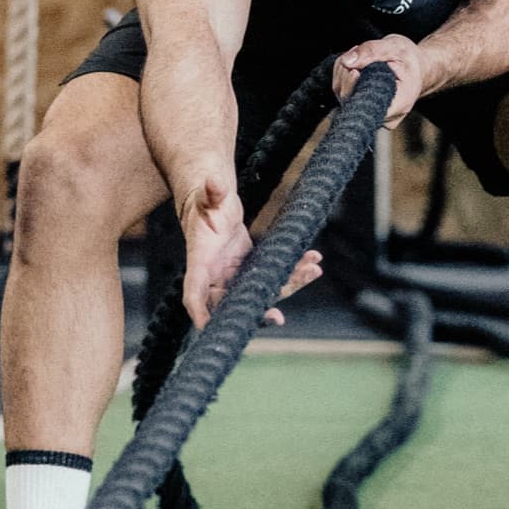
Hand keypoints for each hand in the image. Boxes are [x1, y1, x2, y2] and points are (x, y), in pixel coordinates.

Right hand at [178, 171, 322, 330]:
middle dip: (258, 311)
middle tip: (278, 318)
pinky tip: (314, 259)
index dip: (199, 311)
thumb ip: (211, 191)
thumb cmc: (206, 201)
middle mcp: (216, 276)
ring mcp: (234, 277)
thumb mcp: (208, 195)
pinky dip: (294, 271)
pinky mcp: (250, 272)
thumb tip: (213, 181)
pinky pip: (273, 278)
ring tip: (314, 270)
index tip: (207, 327)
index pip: (194, 291)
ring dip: (290, 285)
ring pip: (262, 291)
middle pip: (234, 302)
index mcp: (200, 260)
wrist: (213, 204)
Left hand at [333, 36, 423, 128]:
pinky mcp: (364, 110)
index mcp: (401, 103)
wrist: (416, 68)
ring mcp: (374, 115)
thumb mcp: (395, 46)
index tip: (355, 70)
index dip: (353, 87)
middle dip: (346, 74)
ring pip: (343, 96)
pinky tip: (356, 65)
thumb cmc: (409, 59)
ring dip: (344, 73)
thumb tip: (346, 61)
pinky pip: (343, 94)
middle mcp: (386, 116)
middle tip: (357, 55)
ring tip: (360, 57)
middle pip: (350, 101)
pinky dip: (344, 76)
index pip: (366, 105)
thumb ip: (371, 51)